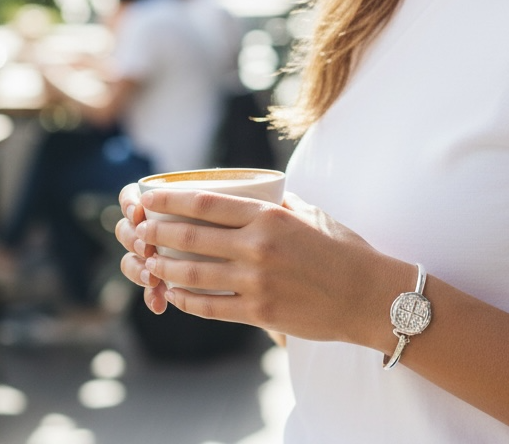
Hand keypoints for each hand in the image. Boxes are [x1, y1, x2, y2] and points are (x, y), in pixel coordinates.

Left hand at [116, 186, 410, 346]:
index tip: (148, 197)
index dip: (169, 200)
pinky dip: (186, 299)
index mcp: (269, 216)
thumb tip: (250, 196)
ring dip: (164, 268)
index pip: (205, 203)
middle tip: (138, 230)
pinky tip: (173, 293)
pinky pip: (210, 307)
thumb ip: (277, 205)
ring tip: (148, 263)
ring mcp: (256, 282)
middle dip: (156, 233)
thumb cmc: (344, 251)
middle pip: (190, 237)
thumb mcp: (311, 214)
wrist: (369, 295)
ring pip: (193, 274)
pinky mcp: (259, 313)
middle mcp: (257, 247)